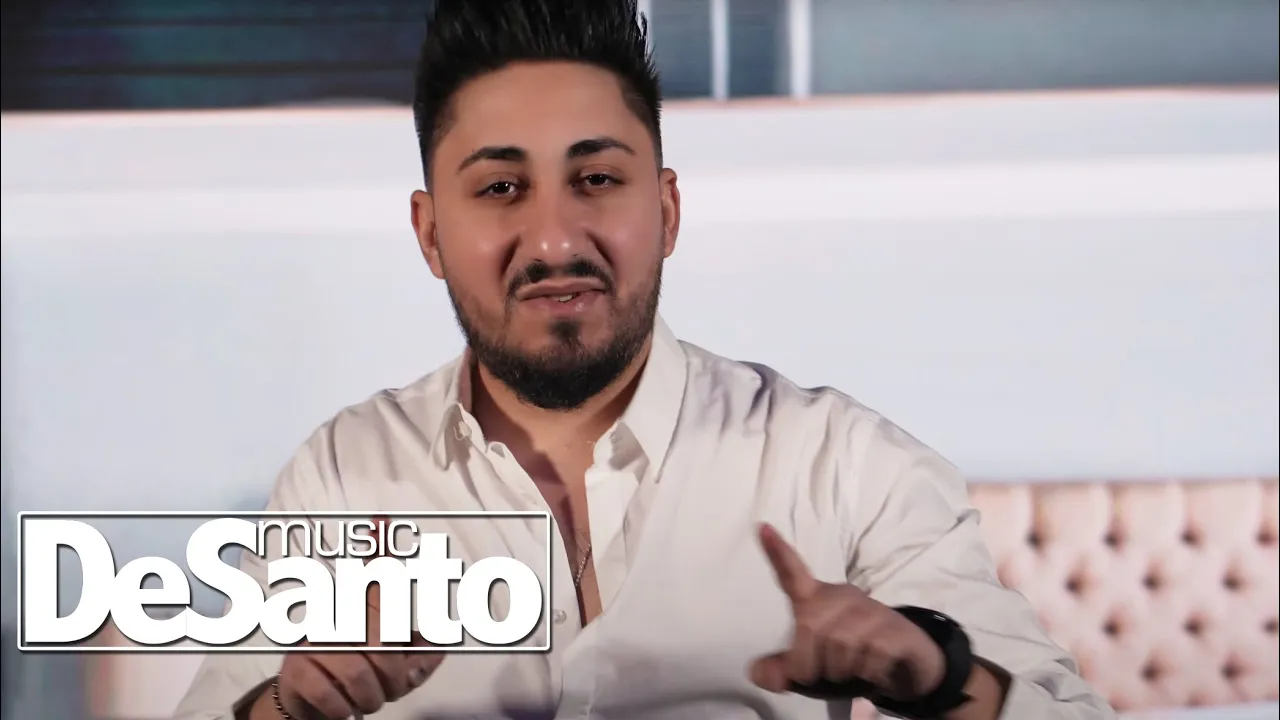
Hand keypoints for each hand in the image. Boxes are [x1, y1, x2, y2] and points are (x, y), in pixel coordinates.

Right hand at [273, 516, 442, 718]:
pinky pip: (332, 695)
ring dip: (371, 700)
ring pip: (359, 675)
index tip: (382, 519)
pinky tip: (342, 708)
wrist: (307, 703)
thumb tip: (443, 647)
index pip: (375, 577)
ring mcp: (314, 643)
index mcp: (363, 612)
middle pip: (384, 646)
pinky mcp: (296, 670)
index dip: (379, 547)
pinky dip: (344, 711)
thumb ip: (420, 659)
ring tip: (366, 700)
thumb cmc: (358, 679)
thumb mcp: (397, 671)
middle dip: (396, 679)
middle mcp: (337, 619)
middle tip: (392, 689)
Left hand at [749, 523, 944, 701]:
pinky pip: (872, 654)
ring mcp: (872, 610)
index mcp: (818, 600)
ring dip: (840, 670)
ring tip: (852, 671)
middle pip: (810, 627)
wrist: (908, 665)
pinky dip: (868, 671)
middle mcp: (844, 596)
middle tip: (822, 674)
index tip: (762, 527)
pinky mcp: (897, 628)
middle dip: (809, 663)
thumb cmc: (853, 658)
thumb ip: (783, 670)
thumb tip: (757, 673)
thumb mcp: (814, 670)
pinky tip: (875, 669)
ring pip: (840, 643)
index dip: (778, 553)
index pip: (793, 575)